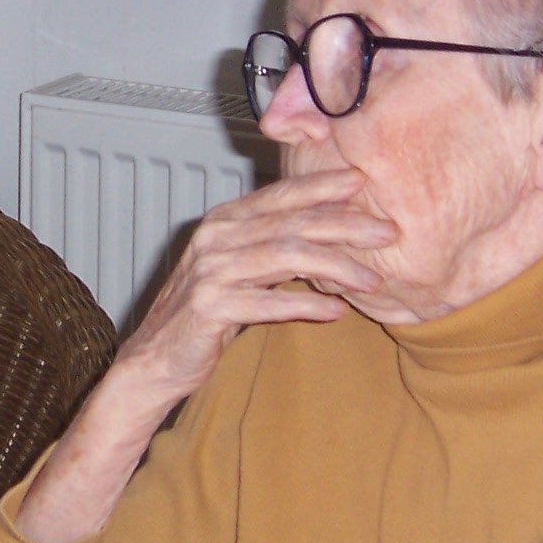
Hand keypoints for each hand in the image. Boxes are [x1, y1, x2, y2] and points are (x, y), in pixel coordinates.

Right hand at [13, 170, 392, 542]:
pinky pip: (268, 303)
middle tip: (387, 231)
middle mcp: (216, 239)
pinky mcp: (210, 308)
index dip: (322, 186)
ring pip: (286, 257)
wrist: (155, 359)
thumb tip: (331, 231)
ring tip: (372, 279)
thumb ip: (272, 245)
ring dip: (336, 266)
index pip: (280, 196)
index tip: (362, 182)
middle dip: (345, 224)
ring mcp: (211, 272)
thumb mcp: (238, 269)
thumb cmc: (204, 314)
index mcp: (224, 221)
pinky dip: (306, 307)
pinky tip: (337, 312)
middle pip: (292, 223)